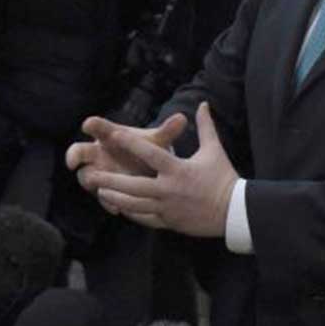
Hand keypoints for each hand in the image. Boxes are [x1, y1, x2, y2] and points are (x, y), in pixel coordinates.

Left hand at [74, 104, 235, 237]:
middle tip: (91, 175)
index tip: (113, 134)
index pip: (150, 154)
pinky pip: (145, 218)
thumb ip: (205, 127)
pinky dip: (130, 212)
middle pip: (133, 186)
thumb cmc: (223, 178)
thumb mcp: (214, 150)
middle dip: (110, 181)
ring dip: (115, 198)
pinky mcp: (169, 222)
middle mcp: (169, 190)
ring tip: (100, 191)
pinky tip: (119, 207)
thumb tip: (203, 104)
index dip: (131, 143)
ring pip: (134, 205)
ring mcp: (167, 208)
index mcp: (178, 170)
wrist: (233, 211)